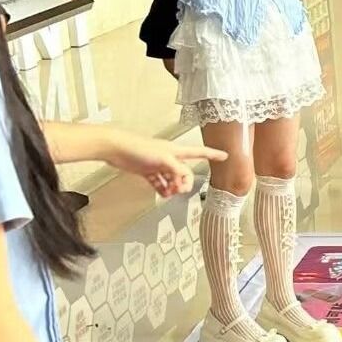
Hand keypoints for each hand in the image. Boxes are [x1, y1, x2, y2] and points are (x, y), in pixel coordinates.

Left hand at [102, 130, 223, 197]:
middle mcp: (170, 157)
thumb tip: (186, 180)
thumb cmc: (140, 149)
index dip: (213, 154)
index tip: (225, 156)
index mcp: (176, 151)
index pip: (199, 152)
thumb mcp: (164, 159)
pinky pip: (159, 182)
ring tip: (168, 193)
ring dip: (172, 187)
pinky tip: (162, 194)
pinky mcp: (147, 170)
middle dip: (185, 182)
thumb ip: (178, 170)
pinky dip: (162, 188)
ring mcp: (158, 164)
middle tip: (179, 190)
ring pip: (172, 178)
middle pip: (185, 171)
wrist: (117, 148)